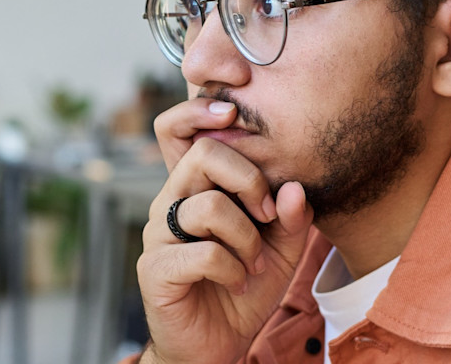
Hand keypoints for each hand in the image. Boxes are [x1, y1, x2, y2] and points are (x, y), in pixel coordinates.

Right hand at [137, 98, 312, 363]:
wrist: (217, 344)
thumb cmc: (244, 287)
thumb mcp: (281, 248)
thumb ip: (291, 217)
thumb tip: (295, 186)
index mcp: (196, 186)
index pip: (184, 129)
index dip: (201, 109)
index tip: (236, 109)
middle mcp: (172, 201)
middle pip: (204, 153)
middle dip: (250, 180)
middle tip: (266, 215)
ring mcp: (159, 233)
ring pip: (209, 206)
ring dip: (246, 238)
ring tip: (253, 262)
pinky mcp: (155, 268)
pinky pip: (204, 253)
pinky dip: (232, 269)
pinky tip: (236, 282)